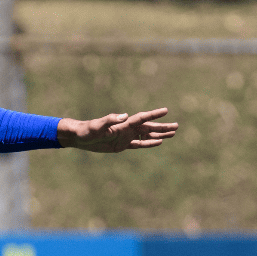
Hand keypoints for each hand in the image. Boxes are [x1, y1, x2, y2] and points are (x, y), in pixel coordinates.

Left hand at [57, 107, 177, 151]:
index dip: (154, 114)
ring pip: (147, 135)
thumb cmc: (88, 130)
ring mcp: (126, 137)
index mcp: (124, 123)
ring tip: (172, 134)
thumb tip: (123, 115)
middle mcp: (127, 129)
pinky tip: (158, 142)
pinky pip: (139, 144)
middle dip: (163, 126)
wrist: (80, 137)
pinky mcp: (122, 145)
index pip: (142, 118)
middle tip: (176, 126)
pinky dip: (149, 143)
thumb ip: (110, 120)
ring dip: (159, 134)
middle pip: (149, 127)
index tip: (166, 110)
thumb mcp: (98, 126)